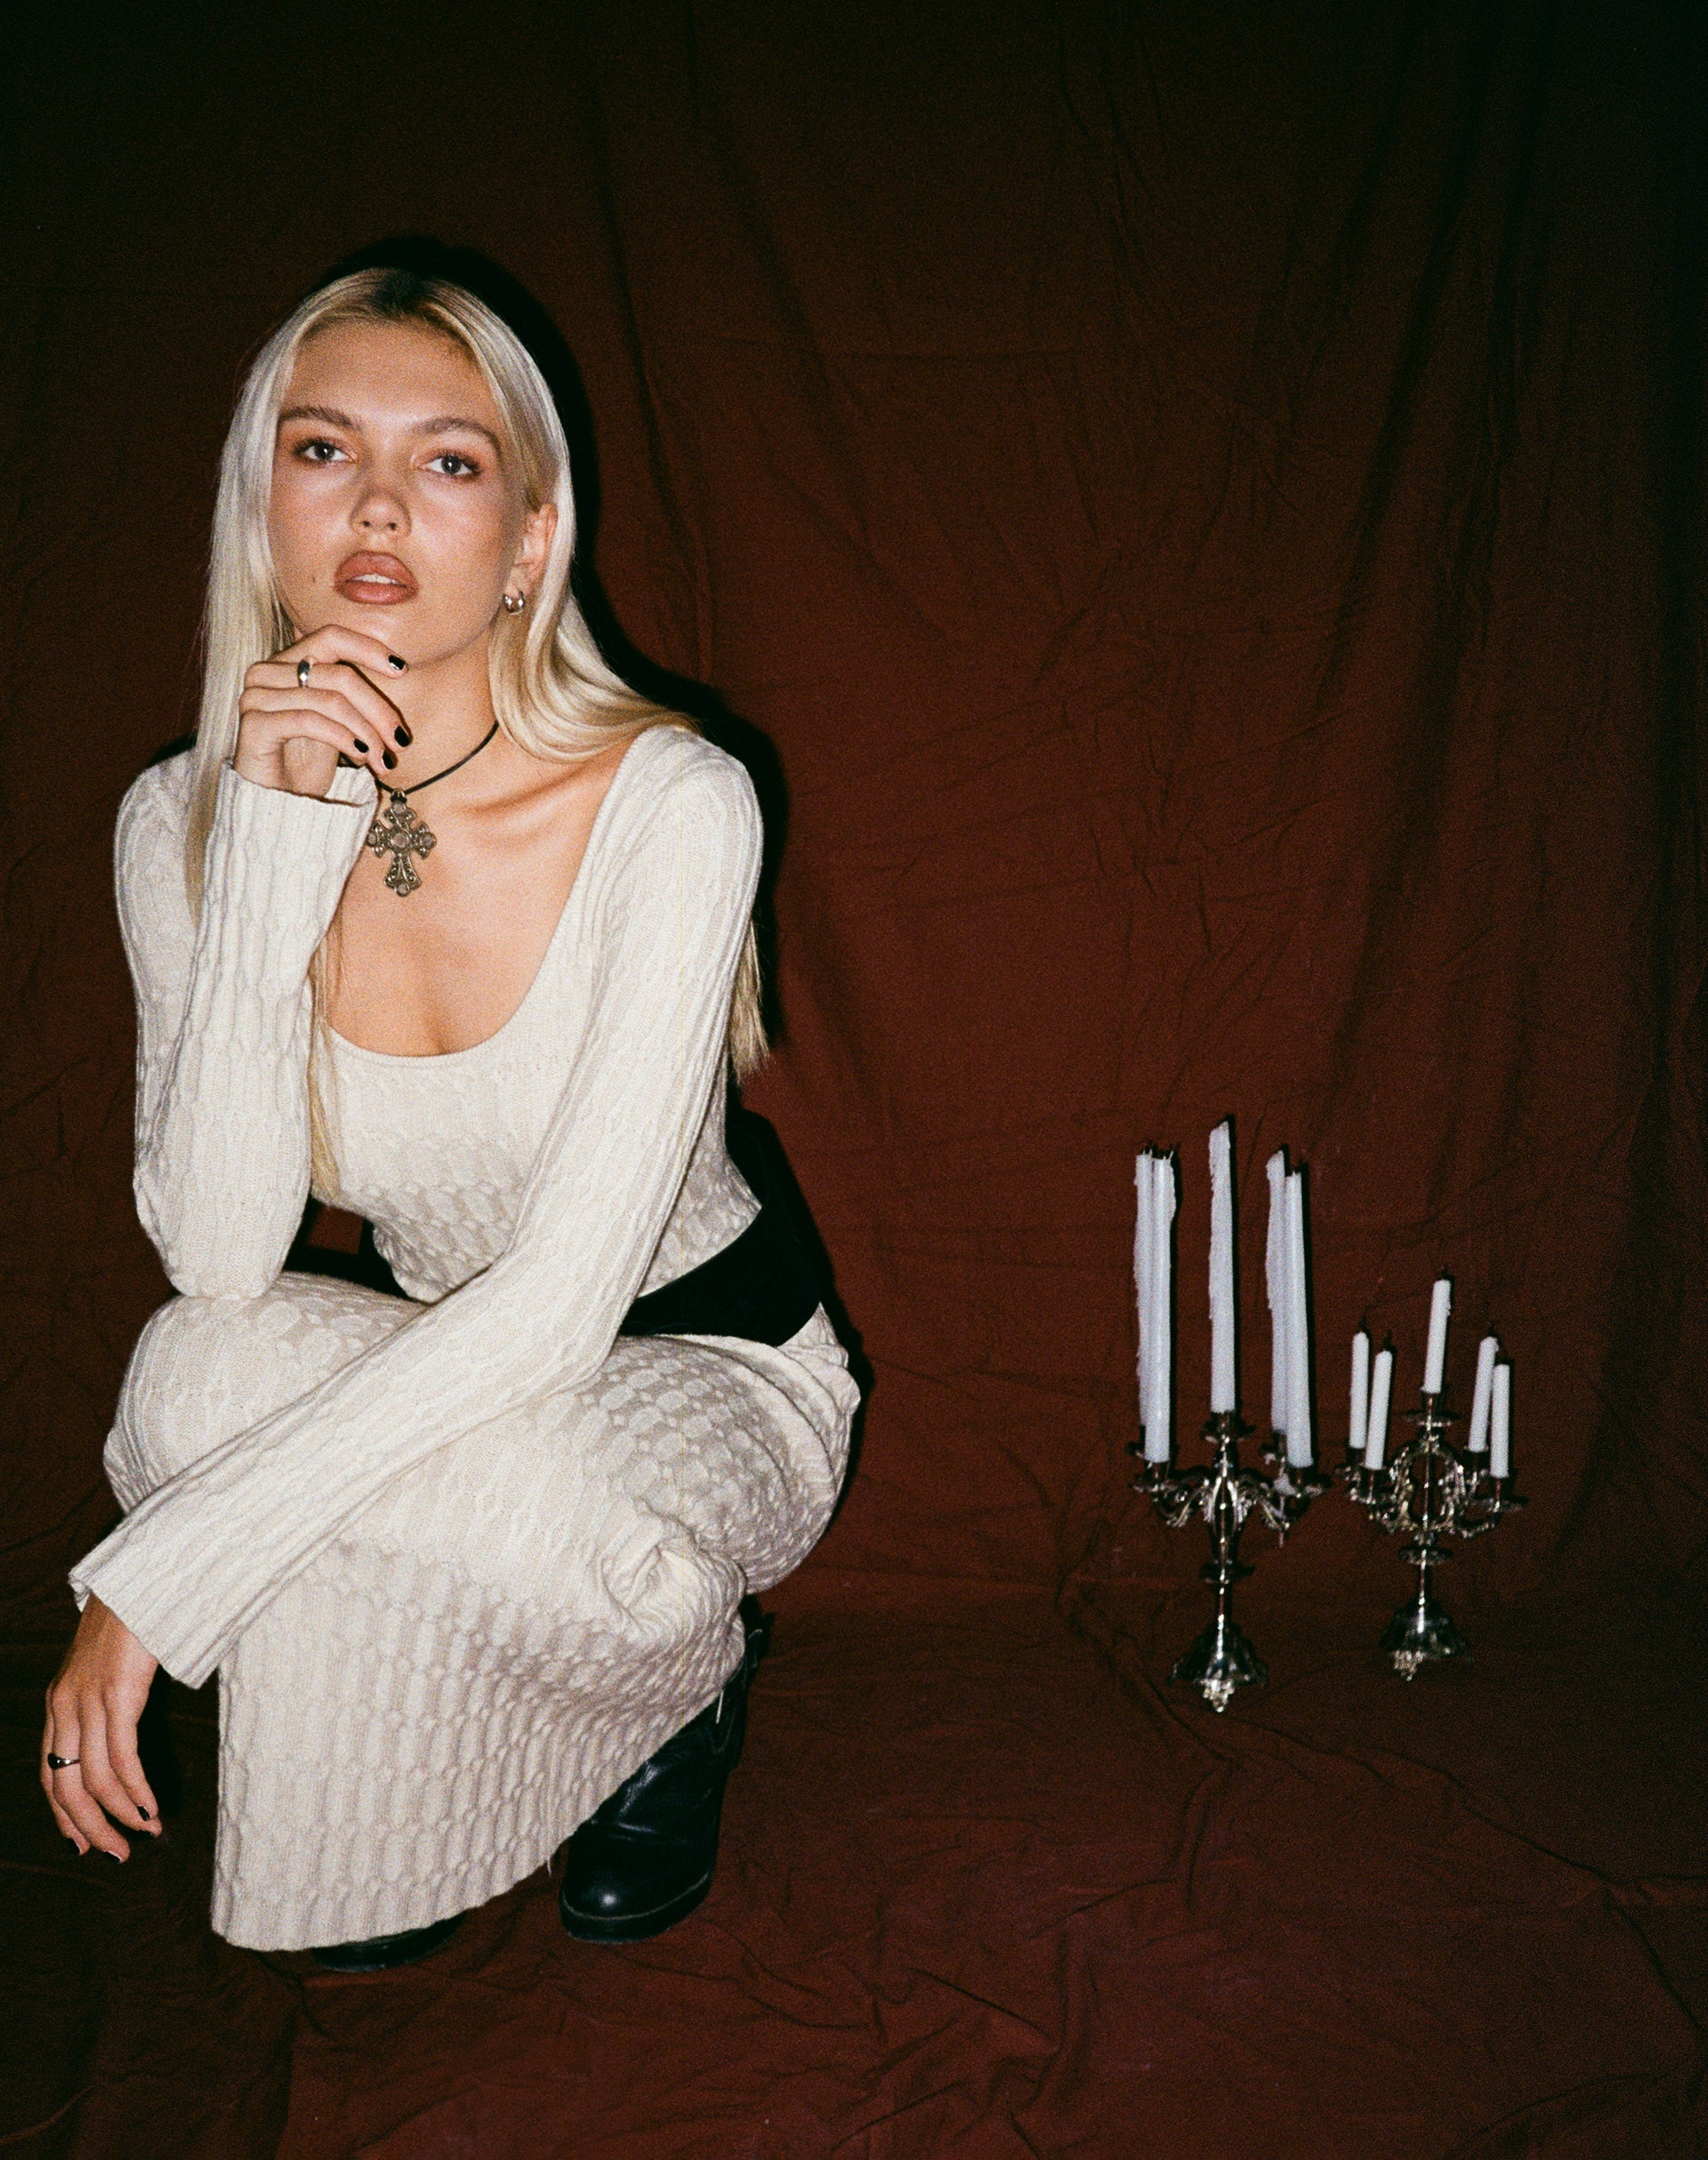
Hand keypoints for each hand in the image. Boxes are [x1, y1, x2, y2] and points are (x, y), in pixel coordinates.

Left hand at [42, 1596, 161, 1857]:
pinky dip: (135, 1789)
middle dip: (92, 1827)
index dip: (64, 1815)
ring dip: (120, 1815)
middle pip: (67, 1787)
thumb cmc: (132, 1620)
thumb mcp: (105, 1666)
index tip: (84, 1843)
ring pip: (94, 1779)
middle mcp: (64, 1706)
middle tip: (117, 1854)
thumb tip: (120, 1734)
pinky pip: (121, 1757)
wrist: (141, 1577)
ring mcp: (88, 1700)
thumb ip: (104, 1700)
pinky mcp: (117, 1693)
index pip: (48, 1775)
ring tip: (145, 1833)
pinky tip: (150, 1807)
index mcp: (57, 1702)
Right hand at [235, 625, 409, 798]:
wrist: (274, 802)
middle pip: (339, 674)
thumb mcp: (338, 721)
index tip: (401, 670)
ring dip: (366, 731)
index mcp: (287, 662)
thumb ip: (354, 694)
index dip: (368, 649)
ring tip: (383, 758)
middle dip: (378, 709)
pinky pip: (310, 721)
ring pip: (330, 700)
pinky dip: (343, 737)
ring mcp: (257, 696)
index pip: (332, 637)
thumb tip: (398, 670)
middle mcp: (267, 672)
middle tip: (400, 740)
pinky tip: (361, 756)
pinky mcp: (255, 724)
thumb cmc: (307, 761)